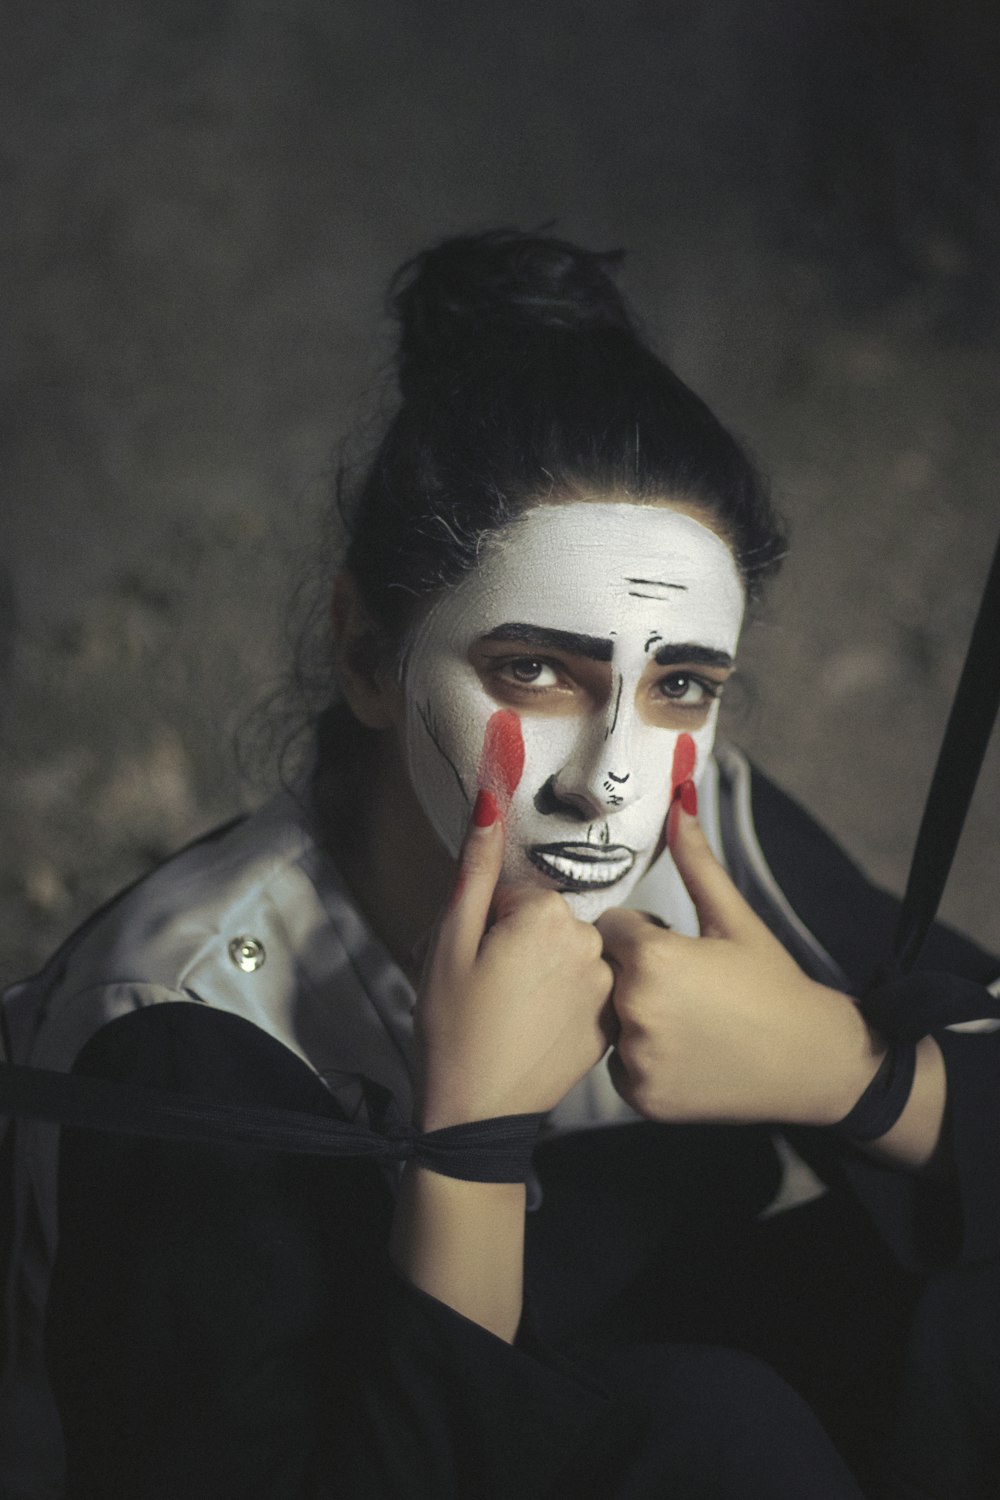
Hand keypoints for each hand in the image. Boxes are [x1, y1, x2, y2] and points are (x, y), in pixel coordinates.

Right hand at [415, 791, 615, 1130]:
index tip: (472, 957)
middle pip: (546, 921)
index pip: (517, 895)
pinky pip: (584, 990)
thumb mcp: (449, 940)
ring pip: (567, 954)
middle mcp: (591, 944)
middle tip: (482, 984)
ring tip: (504, 1009)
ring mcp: (605, 987)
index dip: (487, 922)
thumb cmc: (453, 1027)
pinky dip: (561, 1001)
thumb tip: (490, 800)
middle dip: (514, 943)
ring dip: (540, 971)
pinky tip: (532, 1028)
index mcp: (549, 917)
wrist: (476, 1113)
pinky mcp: (609, 1023)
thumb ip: (475, 868)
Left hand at [595, 792, 885, 1126]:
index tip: (676, 944)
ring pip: (608, 1018)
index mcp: (651, 958)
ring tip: (688, 1018)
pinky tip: (685, 1051)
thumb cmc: (773, 983)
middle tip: (686, 985)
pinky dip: (642, 1057)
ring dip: (634, 1013)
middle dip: (632, 971)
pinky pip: (617, 1063)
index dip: (642, 932)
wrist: (813, 1061)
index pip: (609, 927)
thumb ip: (696, 859)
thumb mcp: (734, 918)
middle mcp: (634, 1009)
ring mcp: (636, 1058)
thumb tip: (679, 796)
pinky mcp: (641, 1096)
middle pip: (603, 972)